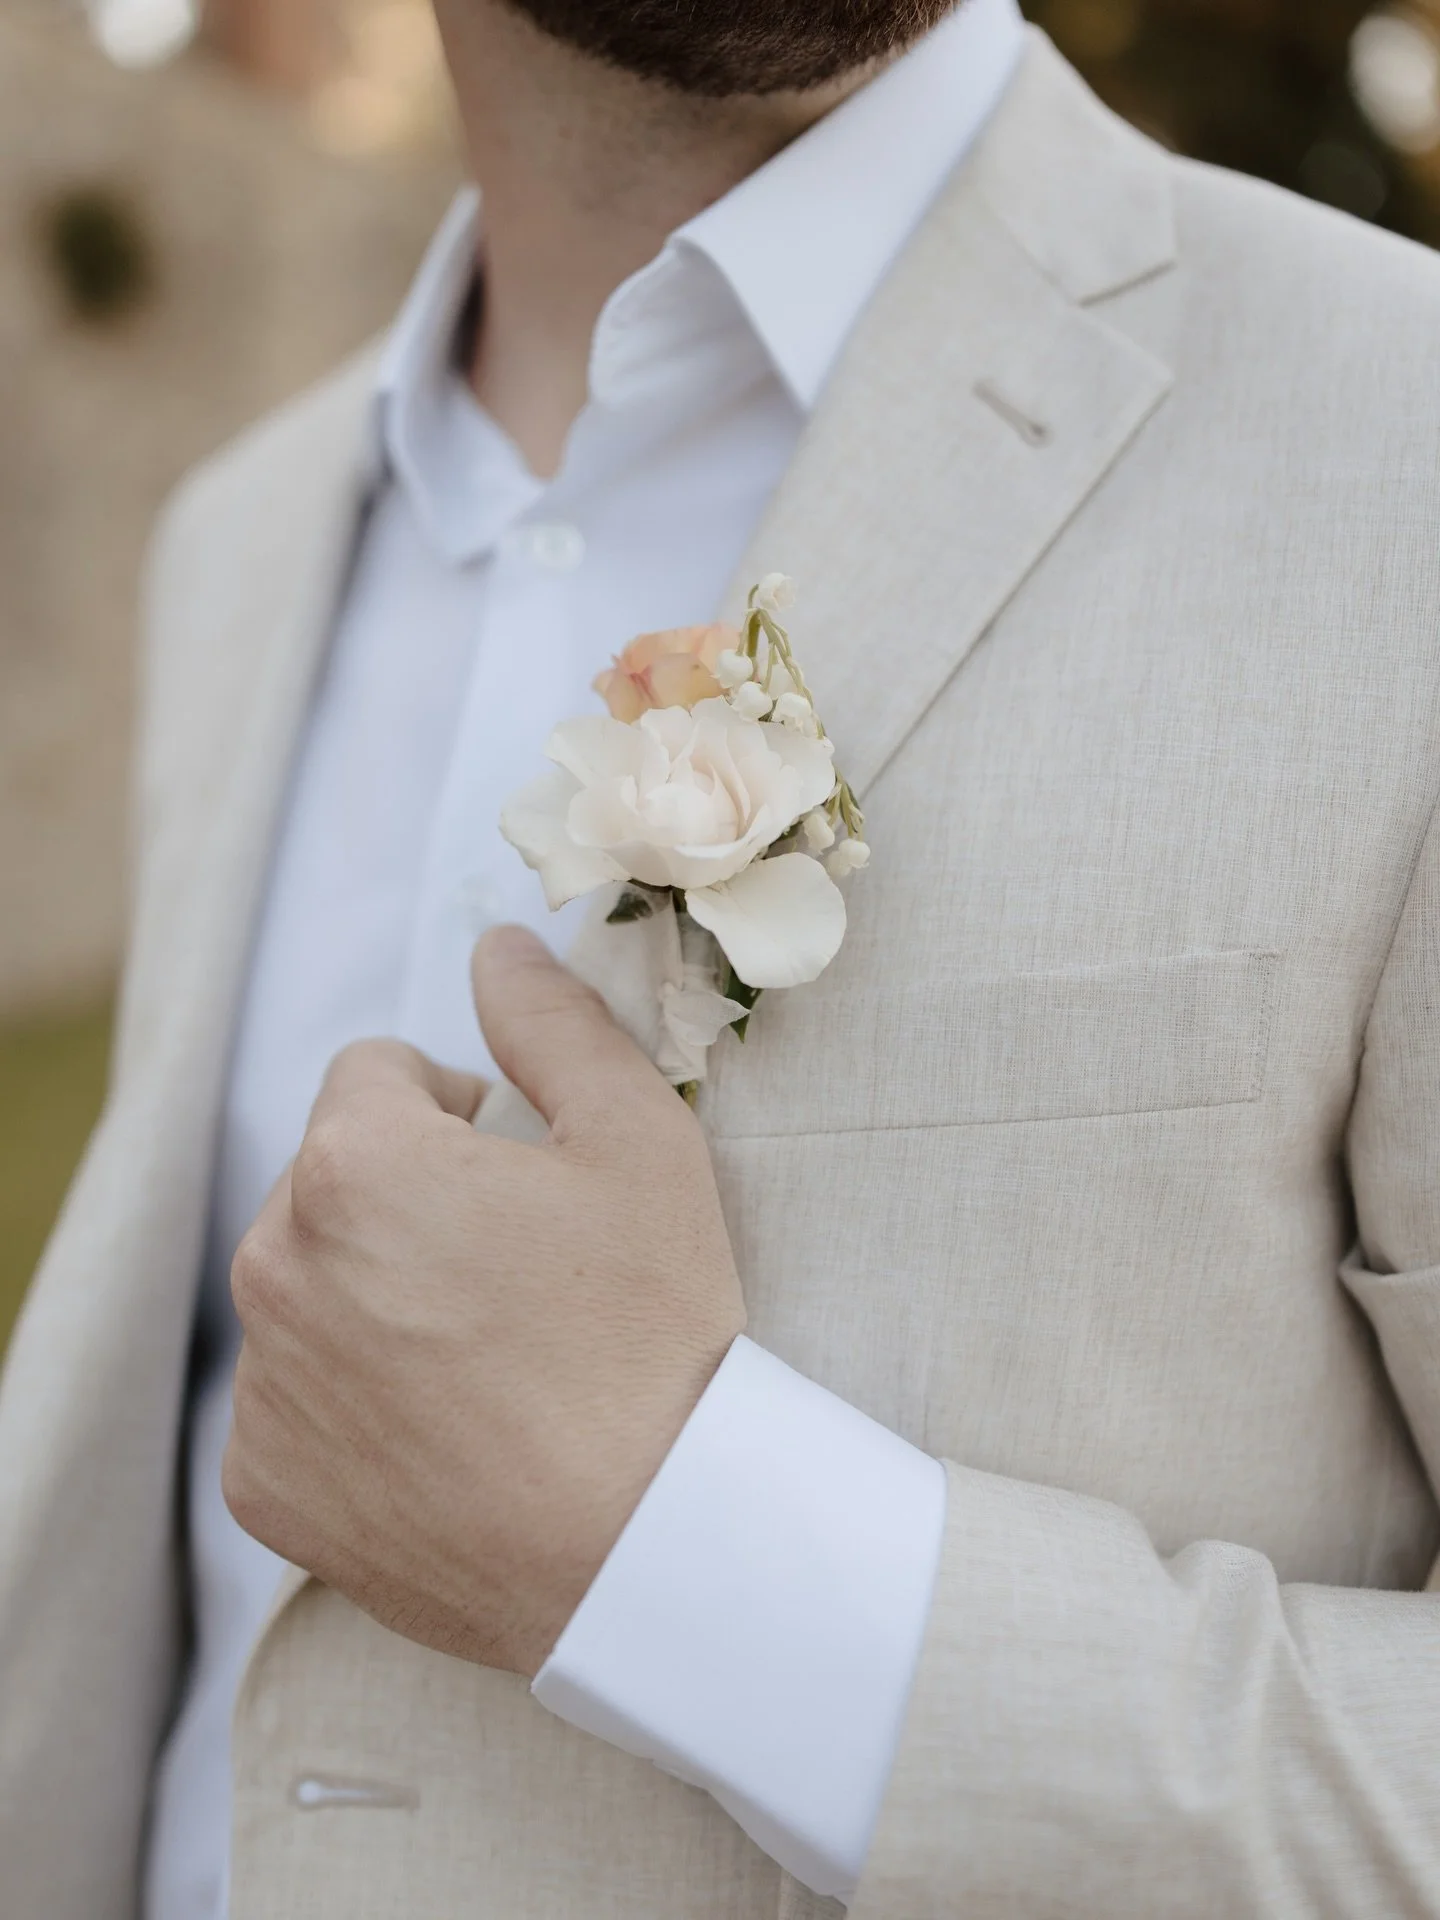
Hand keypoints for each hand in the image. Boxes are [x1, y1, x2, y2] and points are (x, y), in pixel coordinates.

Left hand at [222, 925, 746, 1678]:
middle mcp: (275, 1263)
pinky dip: (350, 1406)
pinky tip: (448, 1437)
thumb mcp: (638, 1140)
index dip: (458, 1113)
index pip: (373, 1077)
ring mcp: (264, 1385)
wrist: (647, 1543)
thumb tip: (495, 944)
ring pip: (308, 1290)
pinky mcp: (263, 1486)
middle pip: (329, 1181)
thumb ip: (552, 1021)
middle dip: (406, 1201)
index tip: (522, 1179)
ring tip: (488, 1359)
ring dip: (373, 1297)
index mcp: (354, 1161)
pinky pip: (293, 1405)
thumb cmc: (651, 1329)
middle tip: (515, 1273)